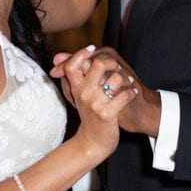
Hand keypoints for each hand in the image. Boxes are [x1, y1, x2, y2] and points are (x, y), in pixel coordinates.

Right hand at [56, 46, 138, 160]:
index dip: (82, 54)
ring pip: (116, 78)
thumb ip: (72, 73)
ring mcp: (95, 104)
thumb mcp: (77, 93)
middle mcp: (83, 94)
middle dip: (112, 62)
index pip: (73, 65)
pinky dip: (132, 92)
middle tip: (117, 67)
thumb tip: (57, 55)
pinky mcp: (107, 114)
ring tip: (127, 83)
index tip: (92, 49)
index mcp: (75, 88)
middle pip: (97, 64)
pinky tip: (132, 93)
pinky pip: (125, 94)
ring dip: (126, 79)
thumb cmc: (89, 113)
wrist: (94, 141)